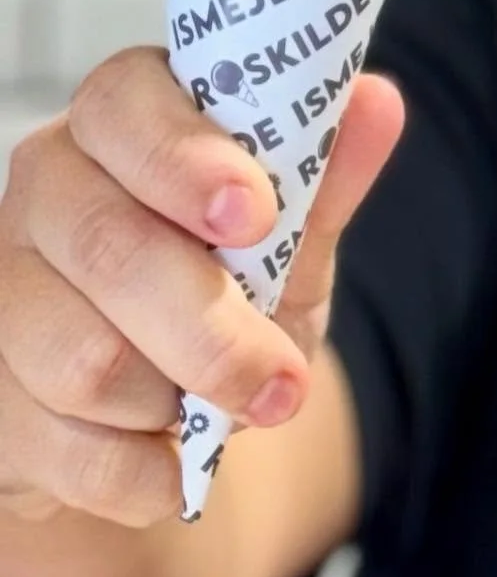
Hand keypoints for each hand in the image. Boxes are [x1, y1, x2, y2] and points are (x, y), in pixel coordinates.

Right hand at [0, 47, 402, 528]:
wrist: (168, 405)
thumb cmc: (232, 281)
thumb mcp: (292, 231)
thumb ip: (327, 172)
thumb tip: (378, 103)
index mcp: (123, 118)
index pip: (125, 104)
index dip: (186, 160)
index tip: (255, 214)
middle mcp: (48, 185)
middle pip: (108, 248)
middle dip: (211, 330)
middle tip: (284, 386)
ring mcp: (4, 288)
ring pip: (83, 359)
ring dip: (177, 401)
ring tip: (223, 407)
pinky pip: (60, 448)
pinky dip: (139, 473)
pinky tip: (172, 464)